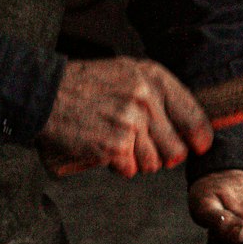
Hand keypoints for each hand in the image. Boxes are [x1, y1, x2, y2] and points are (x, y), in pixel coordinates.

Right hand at [38, 57, 212, 177]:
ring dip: (138, 161)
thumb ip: (159, 94)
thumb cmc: (86, 86)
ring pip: (154, 163)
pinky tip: (104, 149)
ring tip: (117, 143)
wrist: (44, 94)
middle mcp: (146, 98)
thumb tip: (192, 128)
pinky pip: (130, 170)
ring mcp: (131, 122)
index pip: (195, 119)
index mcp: (154, 78)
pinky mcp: (114, 144)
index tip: (196, 146)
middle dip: (162, 155)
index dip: (198, 139)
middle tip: (142, 147)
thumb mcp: (128, 74)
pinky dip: (118, 166)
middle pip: (177, 149)